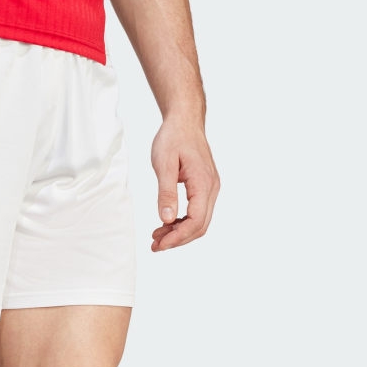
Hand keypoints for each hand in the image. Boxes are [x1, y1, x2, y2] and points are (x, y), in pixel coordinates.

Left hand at [149, 119, 218, 250]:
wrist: (184, 121)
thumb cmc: (173, 138)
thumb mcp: (163, 165)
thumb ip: (165, 193)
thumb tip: (166, 219)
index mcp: (203, 182)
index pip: (196, 220)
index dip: (178, 237)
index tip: (159, 245)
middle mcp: (211, 188)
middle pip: (200, 225)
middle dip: (178, 239)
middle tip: (155, 246)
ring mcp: (210, 188)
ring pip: (199, 221)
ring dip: (179, 233)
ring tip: (157, 237)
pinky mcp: (204, 187)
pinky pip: (197, 212)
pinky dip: (182, 222)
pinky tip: (165, 224)